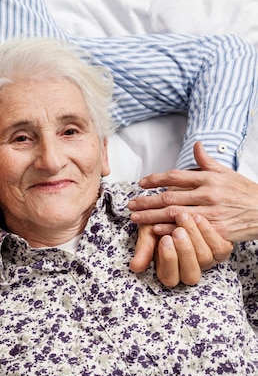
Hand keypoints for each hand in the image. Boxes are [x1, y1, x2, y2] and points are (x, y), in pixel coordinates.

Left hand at [129, 141, 257, 241]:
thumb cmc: (244, 193)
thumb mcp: (227, 173)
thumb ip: (207, 161)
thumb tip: (196, 144)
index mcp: (208, 178)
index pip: (175, 176)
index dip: (155, 179)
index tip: (141, 183)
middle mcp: (207, 193)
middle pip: (169, 196)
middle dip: (146, 201)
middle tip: (131, 204)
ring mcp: (211, 212)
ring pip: (174, 213)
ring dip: (151, 216)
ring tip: (135, 218)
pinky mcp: (216, 229)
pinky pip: (188, 229)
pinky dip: (170, 229)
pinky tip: (155, 231)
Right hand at [130, 213, 231, 286]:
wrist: (175, 204)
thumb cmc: (158, 220)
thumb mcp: (148, 233)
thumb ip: (144, 249)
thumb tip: (135, 267)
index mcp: (170, 271)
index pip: (170, 278)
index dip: (168, 260)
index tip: (164, 239)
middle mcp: (190, 270)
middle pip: (191, 274)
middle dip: (184, 251)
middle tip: (177, 231)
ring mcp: (207, 262)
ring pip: (205, 259)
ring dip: (194, 238)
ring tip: (183, 218)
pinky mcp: (221, 250)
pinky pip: (220, 248)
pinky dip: (208, 232)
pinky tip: (197, 218)